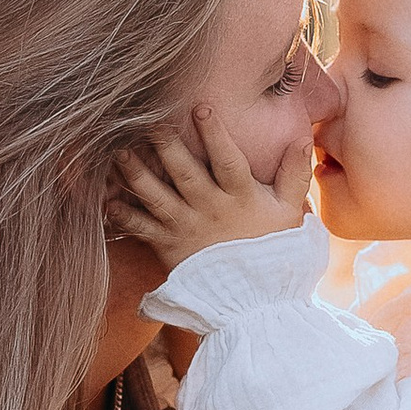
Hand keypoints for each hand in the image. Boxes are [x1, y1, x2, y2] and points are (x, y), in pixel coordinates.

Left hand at [115, 104, 311, 267]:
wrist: (254, 301)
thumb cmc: (273, 250)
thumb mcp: (291, 211)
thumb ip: (294, 173)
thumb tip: (302, 137)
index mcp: (240, 197)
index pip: (228, 160)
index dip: (215, 134)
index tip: (201, 108)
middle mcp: (210, 210)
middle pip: (185, 173)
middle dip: (166, 145)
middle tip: (148, 121)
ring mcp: (186, 228)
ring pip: (157, 196)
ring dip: (136, 173)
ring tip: (120, 152)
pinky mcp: (168, 246)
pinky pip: (141, 229)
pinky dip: (124, 216)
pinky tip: (108, 200)